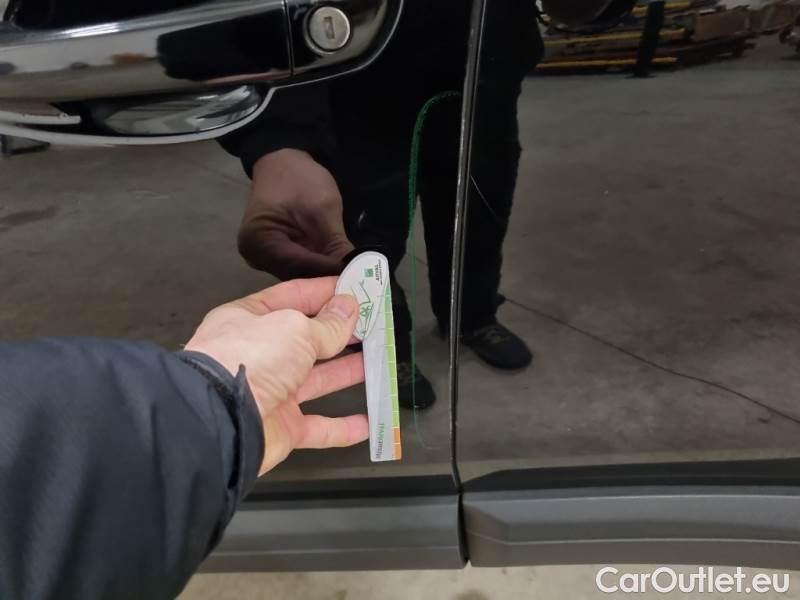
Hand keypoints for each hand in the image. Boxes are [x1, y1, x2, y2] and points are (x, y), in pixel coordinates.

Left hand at [185, 277, 366, 474]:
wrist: (220, 421)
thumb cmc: (249, 359)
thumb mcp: (294, 328)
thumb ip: (326, 324)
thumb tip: (348, 308)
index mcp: (251, 319)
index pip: (294, 297)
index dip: (326, 292)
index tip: (358, 288)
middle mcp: (260, 355)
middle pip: (308, 339)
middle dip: (341, 332)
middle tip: (375, 324)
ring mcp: (271, 392)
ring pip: (317, 380)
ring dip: (347, 371)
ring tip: (378, 361)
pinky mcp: (282, 428)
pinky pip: (319, 428)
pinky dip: (344, 427)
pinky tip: (368, 422)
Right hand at [238, 149, 354, 279]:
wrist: (281, 164)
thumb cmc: (299, 179)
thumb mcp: (323, 207)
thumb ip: (336, 243)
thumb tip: (355, 272)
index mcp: (259, 240)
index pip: (298, 265)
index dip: (328, 272)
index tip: (357, 278)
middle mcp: (255, 256)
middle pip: (296, 275)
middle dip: (326, 279)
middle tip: (358, 281)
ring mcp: (262, 259)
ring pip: (298, 275)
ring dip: (323, 277)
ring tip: (351, 278)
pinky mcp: (273, 258)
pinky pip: (297, 268)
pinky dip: (316, 269)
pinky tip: (337, 271)